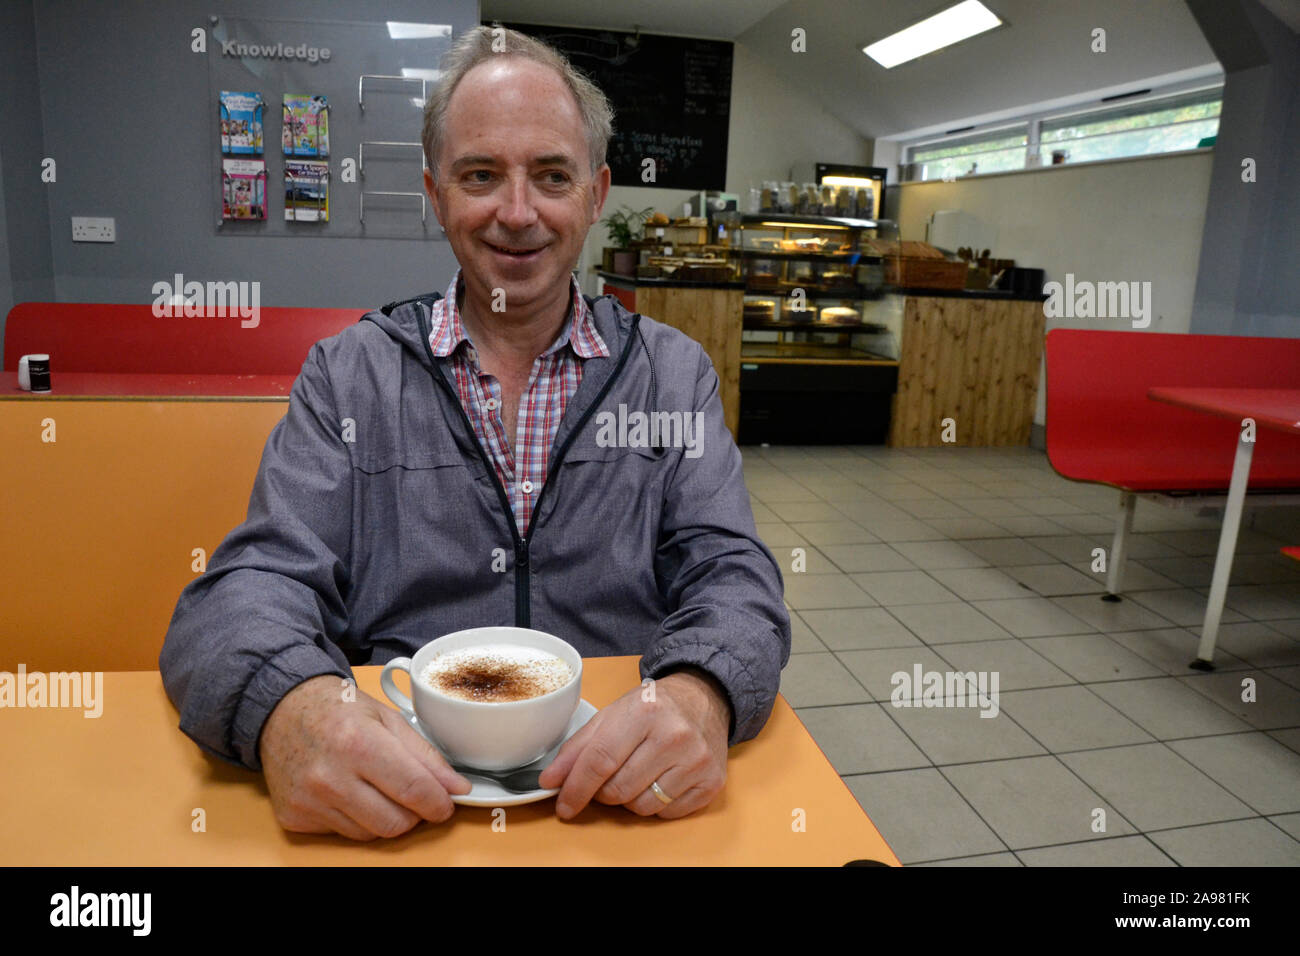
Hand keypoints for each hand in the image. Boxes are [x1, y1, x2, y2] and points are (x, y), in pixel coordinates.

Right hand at [258, 674, 471, 839]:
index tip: (447, 803)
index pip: (413, 790)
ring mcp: (309, 801)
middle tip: (414, 794)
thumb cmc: (338, 709)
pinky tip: (350, 792)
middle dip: (415, 813)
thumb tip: (457, 788)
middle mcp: (330, 777)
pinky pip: (344, 834)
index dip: (439, 803)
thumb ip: (426, 756)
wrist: (281, 710)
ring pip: (371, 834)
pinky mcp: (295, 817)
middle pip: (395, 823)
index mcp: (358, 743)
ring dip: (386, 817)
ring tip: (378, 787)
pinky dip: (357, 819)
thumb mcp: (388, 718)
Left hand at [538, 667, 730, 819]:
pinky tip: (660, 779)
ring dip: (629, 799)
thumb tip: (551, 781)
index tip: (563, 805)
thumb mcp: (612, 714)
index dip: (576, 787)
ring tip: (637, 772)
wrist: (704, 698)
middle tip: (607, 776)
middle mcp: (675, 736)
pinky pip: (667, 814)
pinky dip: (656, 804)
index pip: (600, 760)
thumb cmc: (654, 706)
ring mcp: (697, 761)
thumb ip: (578, 747)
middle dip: (602, 792)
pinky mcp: (712, 782)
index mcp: (645, 711)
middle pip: (618, 790)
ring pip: (641, 807)